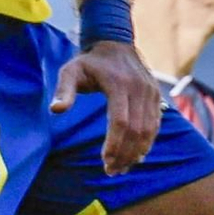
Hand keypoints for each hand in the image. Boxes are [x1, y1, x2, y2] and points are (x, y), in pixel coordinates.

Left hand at [51, 41, 162, 174]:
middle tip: (112, 171)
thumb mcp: (71, 71)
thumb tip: (56, 110)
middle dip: (125, 154)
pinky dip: (148, 142)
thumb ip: (63, 90)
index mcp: (119, 84)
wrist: (115, 43)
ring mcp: (150, 91)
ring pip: (149, 129)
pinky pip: (155, 123)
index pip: (120, 121)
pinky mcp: (156, 95)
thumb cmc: (89, 61)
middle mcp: (139, 88)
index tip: (105, 161)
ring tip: (123, 168)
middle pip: (136, 129)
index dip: (114, 144)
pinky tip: (137, 156)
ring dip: (137, 152)